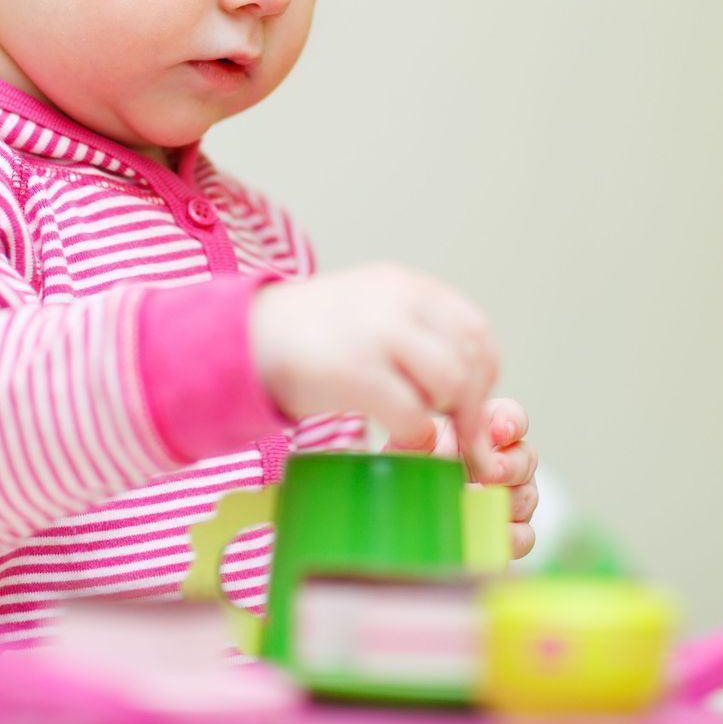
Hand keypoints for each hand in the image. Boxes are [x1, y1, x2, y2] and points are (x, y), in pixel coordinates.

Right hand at [250, 263, 499, 453]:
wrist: (240, 341)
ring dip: (443, 418)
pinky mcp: (354, 372)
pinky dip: (414, 435)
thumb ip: (416, 332)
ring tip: (417, 428)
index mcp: (405, 286)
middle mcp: (397, 302)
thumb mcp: (367, 312)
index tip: (468, 406)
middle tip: (456, 434)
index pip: (475, 330)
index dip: (482, 375)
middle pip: (471, 358)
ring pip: (451, 383)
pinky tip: (395, 437)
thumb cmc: (304, 338)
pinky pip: (413, 415)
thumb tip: (465, 378)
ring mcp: (376, 334)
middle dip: (470, 404)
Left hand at [390, 397, 537, 558]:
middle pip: (525, 456)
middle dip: (510, 464)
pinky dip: (512, 536)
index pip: (509, 416)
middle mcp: (503, 461)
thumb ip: (417, 435)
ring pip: (528, 495)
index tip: (500, 432)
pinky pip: (525, 534)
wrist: (405, 516)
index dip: (510, 422)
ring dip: (509, 501)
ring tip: (481, 507)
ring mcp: (511, 497)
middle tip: (491, 473)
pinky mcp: (511, 531)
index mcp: (481, 433)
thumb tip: (418, 425)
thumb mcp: (408, 450)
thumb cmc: (412, 472)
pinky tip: (494, 534)